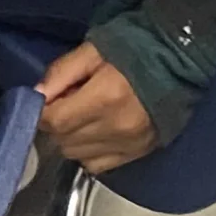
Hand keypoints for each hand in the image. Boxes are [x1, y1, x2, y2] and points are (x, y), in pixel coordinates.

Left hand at [39, 43, 158, 172]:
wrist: (178, 64)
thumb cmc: (132, 50)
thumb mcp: (91, 50)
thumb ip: (61, 72)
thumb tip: (37, 94)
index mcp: (105, 96)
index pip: (56, 121)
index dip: (41, 113)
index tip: (43, 101)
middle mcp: (117, 126)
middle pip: (65, 141)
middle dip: (54, 125)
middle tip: (61, 105)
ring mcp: (130, 144)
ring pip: (78, 155)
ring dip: (68, 140)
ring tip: (77, 118)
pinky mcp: (139, 153)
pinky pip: (99, 165)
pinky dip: (87, 152)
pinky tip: (91, 133)